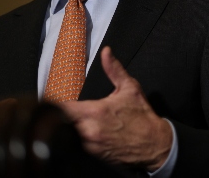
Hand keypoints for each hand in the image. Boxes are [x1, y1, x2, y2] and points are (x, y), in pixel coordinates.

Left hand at [60, 46, 172, 171]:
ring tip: (79, 121)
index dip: (56, 104)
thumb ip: (114, 69)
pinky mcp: (93, 156)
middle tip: (67, 111)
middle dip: (62, 117)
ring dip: (70, 128)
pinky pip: (77, 146)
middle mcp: (90, 131)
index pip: (62, 108)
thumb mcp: (130, 88)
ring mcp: (90, 146)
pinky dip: (78, 139)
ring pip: (68, 135)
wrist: (154, 143)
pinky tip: (88, 132)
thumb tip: (106, 52)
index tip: (54, 101)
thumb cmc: (142, 116)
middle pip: (61, 123)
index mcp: (96, 112)